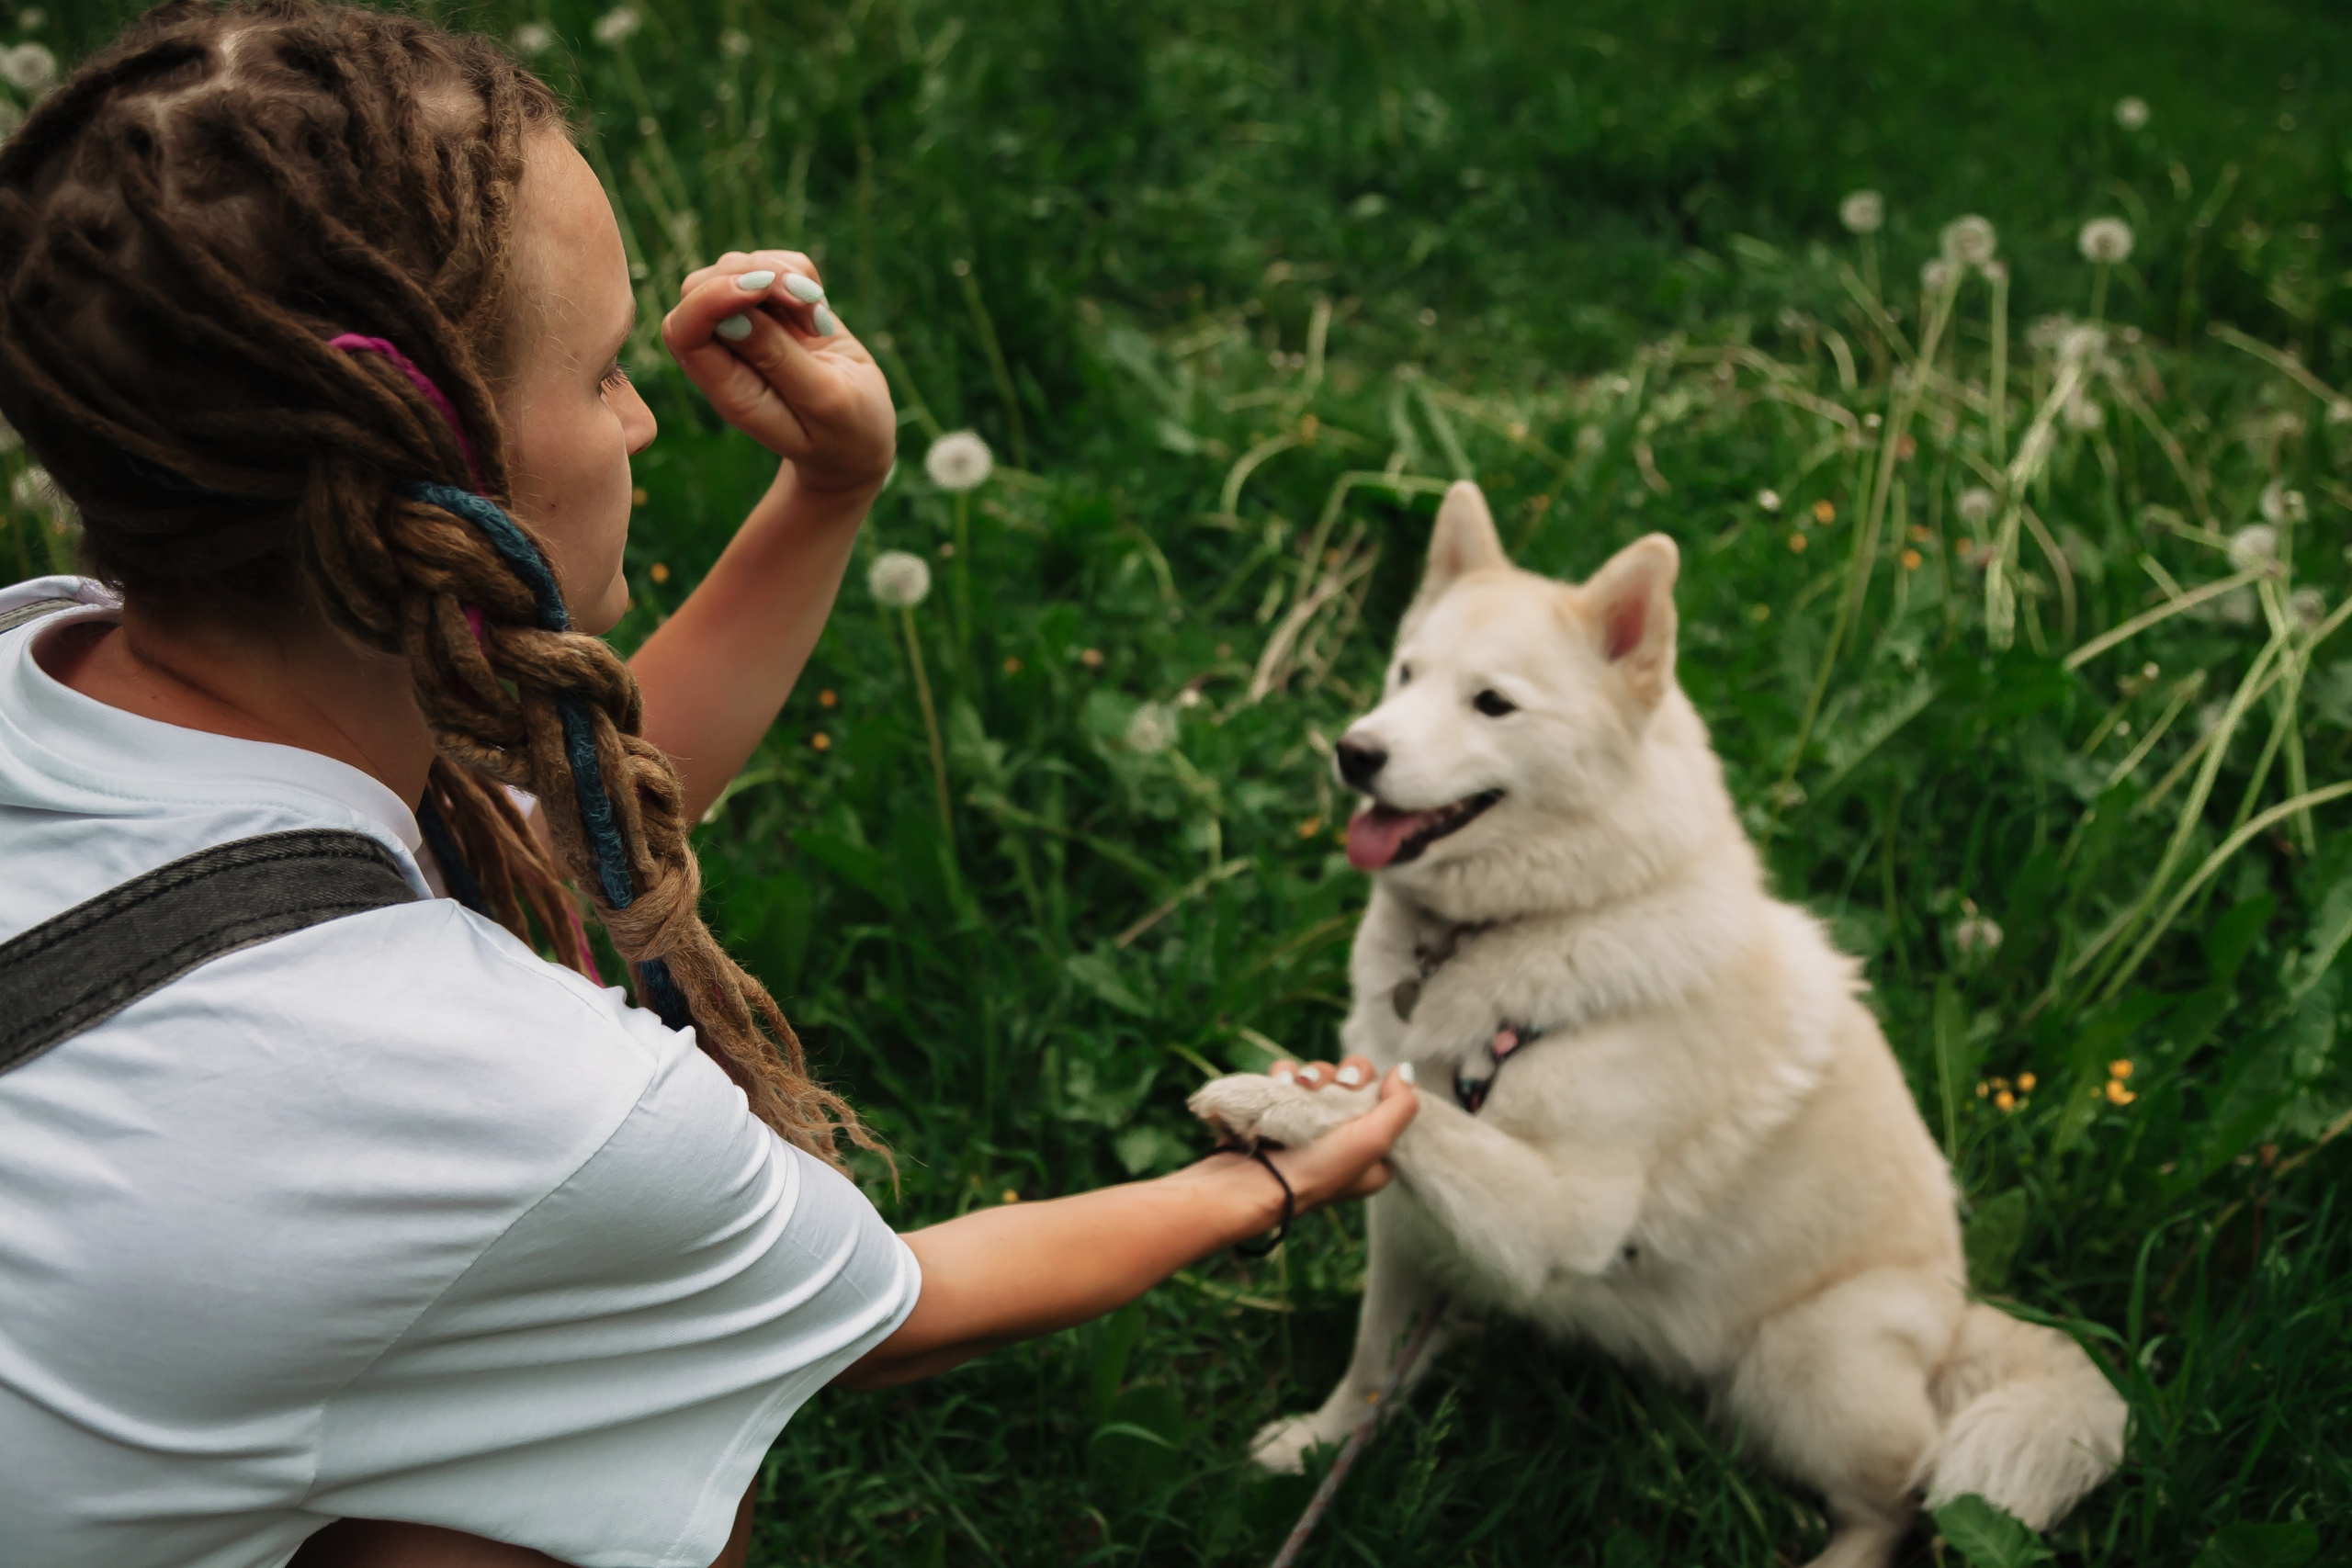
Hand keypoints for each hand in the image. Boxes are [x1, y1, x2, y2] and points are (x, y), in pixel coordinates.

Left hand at [660, 249, 894, 493]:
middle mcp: (727, 355)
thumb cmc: (847, 432)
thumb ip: (778, 360)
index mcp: (728, 389)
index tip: (760, 288)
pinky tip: (820, 312)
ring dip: (783, 276)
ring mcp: (748, 328)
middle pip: (701, 288)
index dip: (710, 299)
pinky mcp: (775, 308)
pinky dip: (800, 273)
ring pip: (737, 268)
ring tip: (819, 320)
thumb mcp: (824, 402)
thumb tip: (734, 316)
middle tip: (806, 299)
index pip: (684, 332)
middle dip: (752, 276)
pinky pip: (773, 264)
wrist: (863, 438)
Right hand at [1188, 1059, 1417, 1210]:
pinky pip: (1290, 1076)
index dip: (1381, 1089)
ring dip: (1312, 1074)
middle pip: (1355, 1082)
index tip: (1369, 1089)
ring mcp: (1308, 1122)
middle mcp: (1342, 1137)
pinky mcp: (1279, 1109)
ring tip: (1299, 1087)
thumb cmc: (1316, 1170)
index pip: (1388, 1104)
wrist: (1250, 1182)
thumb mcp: (1373, 1142)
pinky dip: (1285, 1075)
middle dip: (1345, 1076)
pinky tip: (1281, 1085)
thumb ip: (1400, 1105)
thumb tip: (1406, 1070)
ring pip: (1322, 1075)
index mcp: (1371, 1152)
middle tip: (1335, 1086)